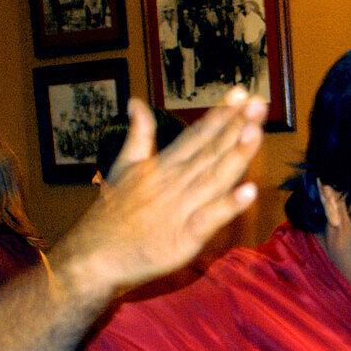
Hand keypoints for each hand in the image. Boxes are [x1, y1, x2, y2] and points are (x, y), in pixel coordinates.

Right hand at [55, 89, 264, 294]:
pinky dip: (228, 206)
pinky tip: (249, 192)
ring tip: (256, 132)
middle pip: (211, 151)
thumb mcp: (123, 167)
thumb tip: (136, 102)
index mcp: (164, 166)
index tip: (241, 92)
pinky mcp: (184, 237)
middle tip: (258, 102)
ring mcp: (181, 209)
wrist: (92, 257)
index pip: (197, 135)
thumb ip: (139, 135)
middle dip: (236, 126)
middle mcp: (175, 182)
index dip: (220, 114)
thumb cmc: (111, 215)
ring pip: (214, 178)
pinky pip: (210, 219)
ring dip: (236, 156)